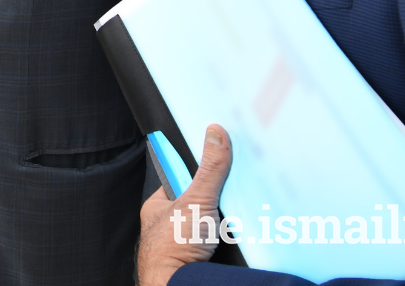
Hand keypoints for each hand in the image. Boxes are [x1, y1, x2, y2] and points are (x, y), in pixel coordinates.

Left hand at [138, 125, 232, 285]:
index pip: (182, 178)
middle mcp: (171, 223)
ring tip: (245, 211)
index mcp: (159, 205)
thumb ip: (209, 169)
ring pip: (216, 222)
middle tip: (239, 188)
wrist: (178, 284)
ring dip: (230, 219)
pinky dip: (236, 237)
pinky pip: (225, 241)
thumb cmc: (172, 247)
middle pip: (203, 200)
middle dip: (221, 197)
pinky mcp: (204, 257)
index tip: (220, 159)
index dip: (201, 170)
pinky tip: (245, 233)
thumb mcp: (196, 200)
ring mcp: (187, 241)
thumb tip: (215, 134)